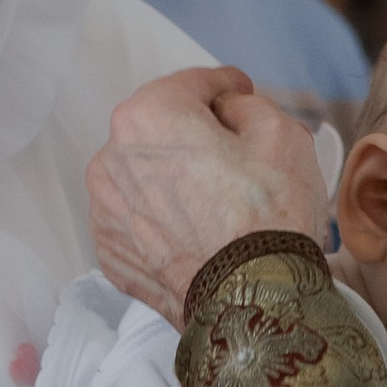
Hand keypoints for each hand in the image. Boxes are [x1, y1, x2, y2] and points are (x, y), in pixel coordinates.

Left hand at [88, 68, 330, 320]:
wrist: (251, 301)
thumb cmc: (268, 214)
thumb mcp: (282, 132)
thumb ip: (245, 105)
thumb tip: (227, 111)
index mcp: (148, 115)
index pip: (191, 85)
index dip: (225, 86)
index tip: (242, 94)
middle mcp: (110, 158)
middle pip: (161, 131)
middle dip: (194, 134)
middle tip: (234, 152)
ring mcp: (105, 210)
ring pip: (144, 177)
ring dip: (173, 177)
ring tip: (214, 199)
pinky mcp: (111, 252)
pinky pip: (139, 220)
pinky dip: (162, 219)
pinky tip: (196, 231)